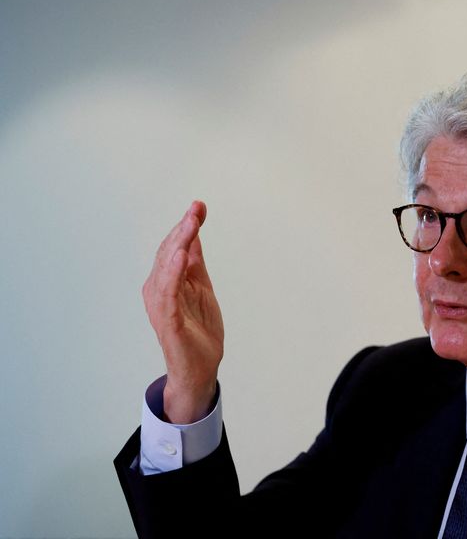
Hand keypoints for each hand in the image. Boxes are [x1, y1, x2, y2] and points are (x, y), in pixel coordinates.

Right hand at [142, 201, 223, 423]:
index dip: (186, 226)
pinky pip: (168, 293)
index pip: (173, 247)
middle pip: (168, 252)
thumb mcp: (201, 287)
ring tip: (190, 225)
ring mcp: (162, 305)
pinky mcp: (168, 320)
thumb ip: (195, 263)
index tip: (199, 206)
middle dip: (183, 229)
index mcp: (167, 281)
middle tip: (196, 209)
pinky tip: (180, 257)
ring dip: (178, 244)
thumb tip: (194, 235)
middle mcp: (158, 289)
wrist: (200, 368)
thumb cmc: (197, 329)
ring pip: (166, 268)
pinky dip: (172, 273)